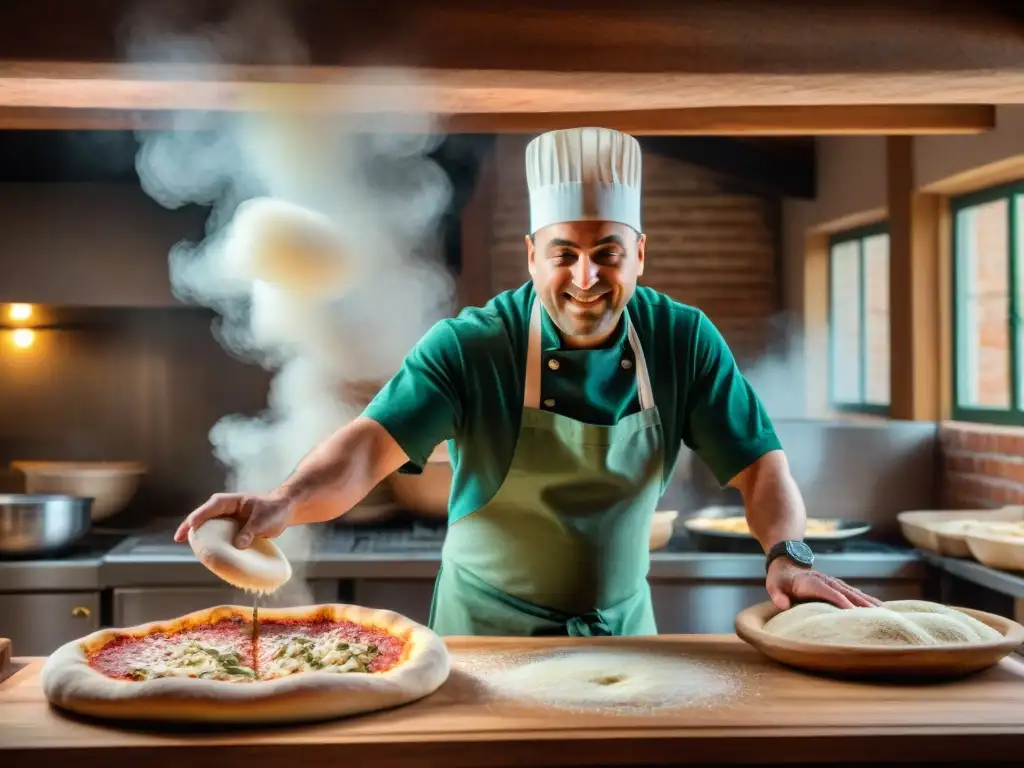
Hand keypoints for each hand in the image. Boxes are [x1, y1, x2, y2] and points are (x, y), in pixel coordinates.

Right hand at [173, 491, 291, 548]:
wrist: (283, 510)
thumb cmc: (273, 510)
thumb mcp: (262, 520)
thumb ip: (250, 531)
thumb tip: (238, 545)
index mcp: (229, 502)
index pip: (211, 507)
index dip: (199, 516)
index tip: (191, 526)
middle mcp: (224, 509)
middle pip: (202, 517)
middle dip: (190, 526)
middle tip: (178, 538)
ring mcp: (226, 519)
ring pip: (208, 527)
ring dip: (199, 536)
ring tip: (191, 548)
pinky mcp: (230, 529)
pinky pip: (217, 536)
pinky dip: (211, 543)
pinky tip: (207, 554)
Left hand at [766, 557, 880, 609]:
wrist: (787, 562)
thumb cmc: (780, 578)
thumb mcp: (773, 585)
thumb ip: (777, 595)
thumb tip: (783, 604)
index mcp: (811, 582)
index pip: (828, 592)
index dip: (840, 600)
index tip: (853, 612)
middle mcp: (825, 580)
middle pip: (846, 592)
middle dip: (861, 603)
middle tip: (877, 615)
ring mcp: (833, 582)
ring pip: (853, 592)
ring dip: (868, 601)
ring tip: (885, 612)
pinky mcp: (837, 585)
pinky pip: (854, 592)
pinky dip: (867, 599)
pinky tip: (880, 608)